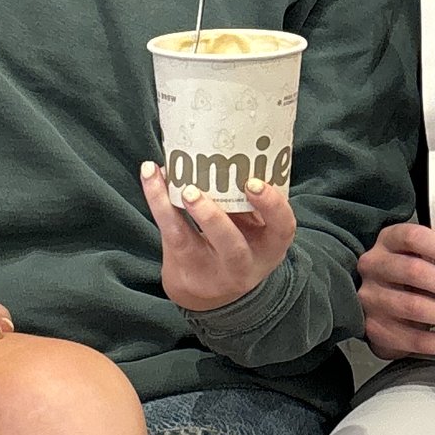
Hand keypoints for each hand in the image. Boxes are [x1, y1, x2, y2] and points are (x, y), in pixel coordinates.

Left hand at [138, 164, 296, 313]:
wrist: (208, 289)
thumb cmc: (235, 242)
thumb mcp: (253, 228)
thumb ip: (246, 200)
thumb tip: (223, 145)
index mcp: (269, 246)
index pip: (282, 228)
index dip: (272, 206)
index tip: (254, 182)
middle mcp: (244, 265)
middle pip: (233, 248)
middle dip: (216, 218)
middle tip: (197, 189)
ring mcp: (210, 270)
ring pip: (194, 244)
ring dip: (183, 211)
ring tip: (181, 186)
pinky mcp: (184, 266)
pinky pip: (170, 232)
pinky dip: (158, 201)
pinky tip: (152, 176)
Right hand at [356, 218, 434, 359]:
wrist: (380, 304)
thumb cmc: (413, 275)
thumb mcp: (423, 255)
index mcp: (389, 239)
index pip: (414, 238)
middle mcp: (374, 266)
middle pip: (414, 273)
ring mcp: (371, 299)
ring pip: (414, 308)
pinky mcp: (375, 329)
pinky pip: (414, 340)